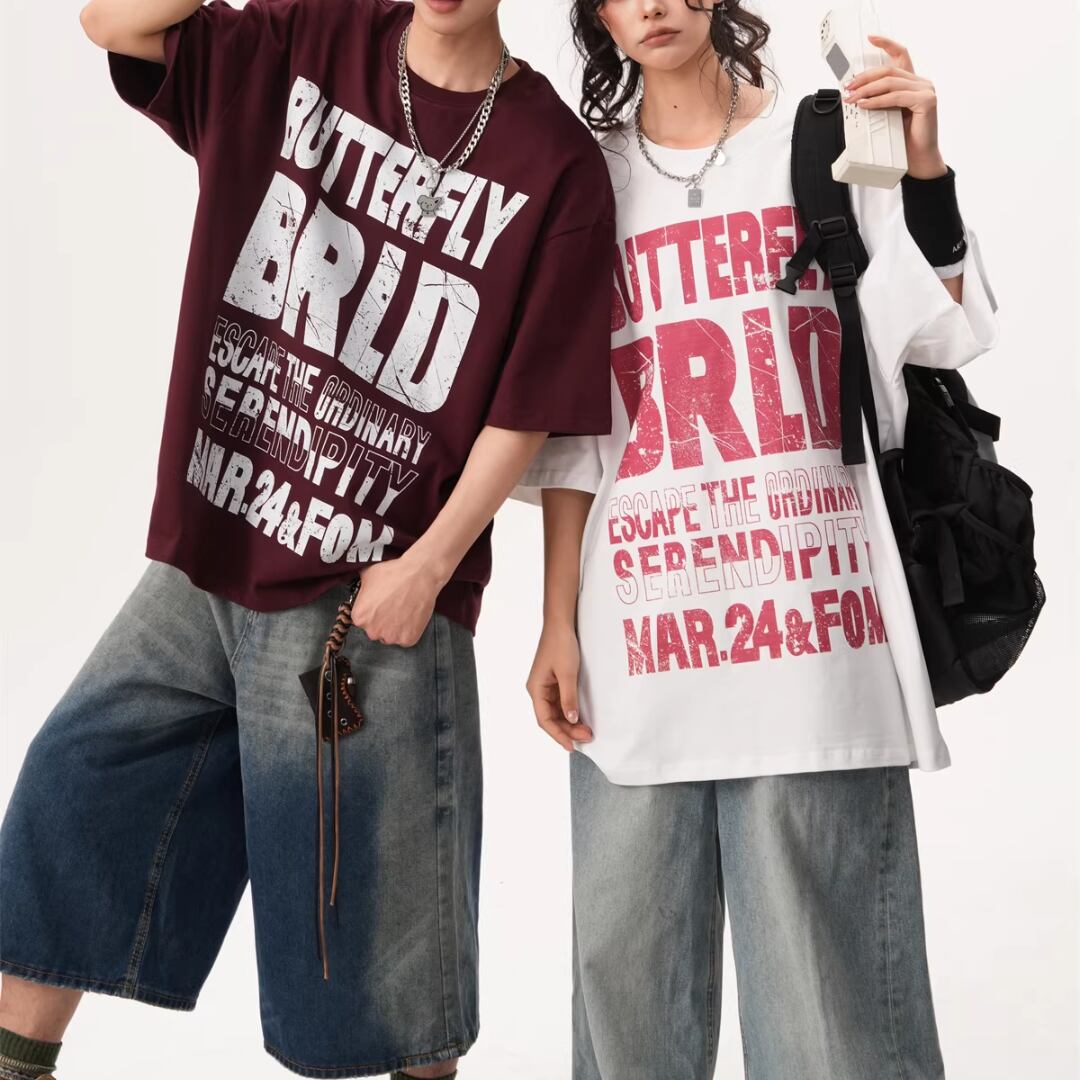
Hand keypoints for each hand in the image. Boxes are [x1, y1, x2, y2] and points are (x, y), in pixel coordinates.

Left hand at [351, 553, 442, 647]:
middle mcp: (373, 630)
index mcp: (360, 617)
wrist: (419, 575)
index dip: (372, 612)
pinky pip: (405, 638)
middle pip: (375, 630)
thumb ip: (360, 589)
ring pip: (390, 636)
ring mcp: (391, 637)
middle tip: (392, 606)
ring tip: (403, 609)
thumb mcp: (367, 575)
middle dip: (382, 621)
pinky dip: (408, 630)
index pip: (362, 620)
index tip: (379, 605)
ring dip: (395, 627)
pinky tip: (410, 615)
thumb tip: (359, 590)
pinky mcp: (408, 639)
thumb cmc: (395, 574)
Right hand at [526, 621, 593, 750]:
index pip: (545, 720)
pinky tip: (581, 718)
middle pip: (551, 718)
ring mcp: (546, 687)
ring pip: (556, 712)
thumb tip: (571, 719)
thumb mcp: (567, 673)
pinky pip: (561, 703)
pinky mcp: (555, 682)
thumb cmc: (561, 645)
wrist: (561, 624)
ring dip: (570, 723)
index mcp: (536, 689)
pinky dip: (570, 712)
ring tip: (587, 731)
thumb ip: (569, 698)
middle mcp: (538, 690)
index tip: (571, 746)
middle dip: (568, 730)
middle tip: (587, 737)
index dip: (558, 734)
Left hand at [842, 35, 947, 178]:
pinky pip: (896, 97)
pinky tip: (865, 105)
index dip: (887, 44)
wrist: (918, 161)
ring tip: (852, 98)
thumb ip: (879, 102)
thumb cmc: (903, 142)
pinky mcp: (927, 101)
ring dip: (867, 90)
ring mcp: (926, 90)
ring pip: (891, 82)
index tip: (871, 39)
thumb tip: (856, 96)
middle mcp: (921, 83)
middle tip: (848, 86)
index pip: (901, 56)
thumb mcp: (887, 117)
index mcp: (913, 83)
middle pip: (890, 70)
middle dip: (865, 77)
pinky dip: (878, 101)